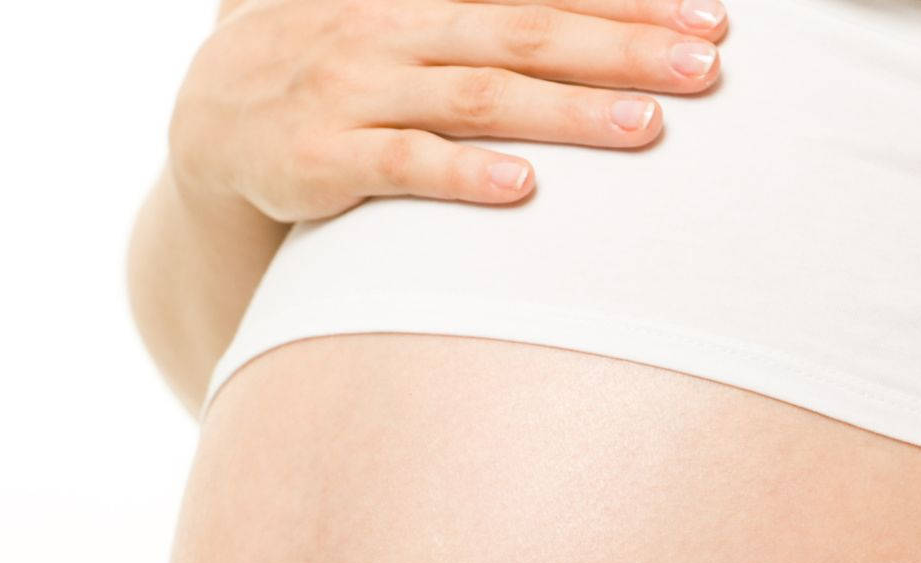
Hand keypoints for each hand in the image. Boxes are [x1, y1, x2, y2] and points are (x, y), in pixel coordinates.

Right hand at [168, 0, 727, 222]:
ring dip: (568, 111)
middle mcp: (396, 31)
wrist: (211, 117)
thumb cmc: (335, 68)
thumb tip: (584, 14)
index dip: (627, 1)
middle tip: (705, 67)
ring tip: (648, 127)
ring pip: (478, 98)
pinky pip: (402, 165)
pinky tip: (522, 187)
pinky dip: (463, 175)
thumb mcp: (401, 18)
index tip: (710, 16)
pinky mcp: (322, 159)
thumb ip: (482, 15)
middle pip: (527, 33)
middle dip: (623, 48)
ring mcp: (357, 93)